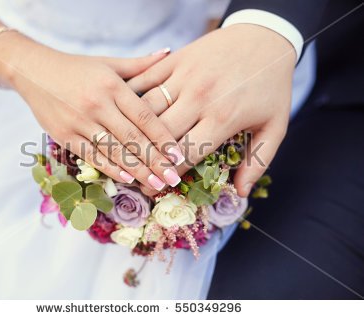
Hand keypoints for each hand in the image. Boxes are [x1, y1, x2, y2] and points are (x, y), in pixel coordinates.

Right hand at [0, 33, 183, 189]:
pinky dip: (110, 168)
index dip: (164, 138)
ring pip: (114, 150)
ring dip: (137, 170)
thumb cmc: (77, 69)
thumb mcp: (109, 63)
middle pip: (133, 138)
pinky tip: (128, 179)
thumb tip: (170, 51)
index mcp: (112, 86)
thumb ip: (140, 64)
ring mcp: (79, 121)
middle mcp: (97, 104)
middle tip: (174, 179)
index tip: (180, 154)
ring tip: (157, 185)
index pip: (145, 116)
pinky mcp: (64, 135)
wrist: (33, 71)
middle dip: (155, 161)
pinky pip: (91, 156)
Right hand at [128, 24, 296, 195]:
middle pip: (160, 136)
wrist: (265, 36)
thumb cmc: (270, 85)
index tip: (153, 189)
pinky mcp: (174, 59)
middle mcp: (199, 98)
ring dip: (133, 131)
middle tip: (135, 174)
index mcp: (223, 118)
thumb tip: (242, 192)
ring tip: (126, 149)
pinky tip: (123, 114)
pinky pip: (144, 80)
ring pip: (146, 109)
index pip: (185, 155)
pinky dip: (130, 98)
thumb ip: (258, 161)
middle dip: (145, 160)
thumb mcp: (274, 126)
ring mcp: (184, 76)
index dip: (166, 176)